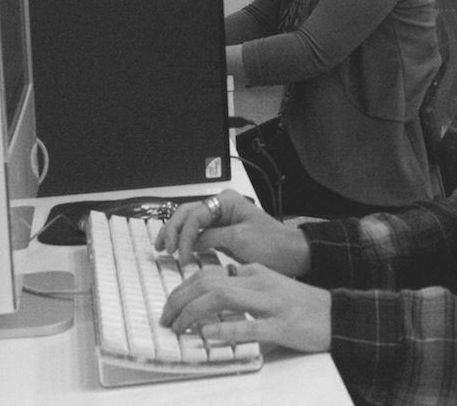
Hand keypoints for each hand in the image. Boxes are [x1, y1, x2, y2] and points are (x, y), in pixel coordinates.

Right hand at [154, 189, 311, 277]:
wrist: (292, 254)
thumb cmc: (273, 244)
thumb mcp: (239, 240)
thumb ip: (211, 238)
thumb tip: (190, 243)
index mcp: (227, 201)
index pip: (195, 215)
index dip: (184, 235)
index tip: (182, 255)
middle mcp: (222, 205)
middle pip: (187, 213)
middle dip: (172, 230)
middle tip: (164, 249)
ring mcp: (221, 218)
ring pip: (189, 222)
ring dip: (175, 234)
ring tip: (163, 249)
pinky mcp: (222, 232)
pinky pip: (198, 233)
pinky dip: (186, 241)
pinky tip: (178, 250)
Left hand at [159, 262, 331, 352]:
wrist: (337, 315)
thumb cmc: (303, 304)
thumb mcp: (271, 285)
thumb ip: (247, 283)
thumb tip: (220, 286)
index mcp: (256, 273)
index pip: (210, 272)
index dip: (184, 287)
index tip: (171, 303)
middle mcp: (260, 283)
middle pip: (210, 281)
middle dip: (180, 298)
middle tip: (166, 317)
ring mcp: (270, 303)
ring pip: (223, 297)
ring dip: (194, 311)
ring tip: (178, 326)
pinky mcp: (281, 325)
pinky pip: (249, 326)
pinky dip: (224, 329)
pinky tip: (207, 336)